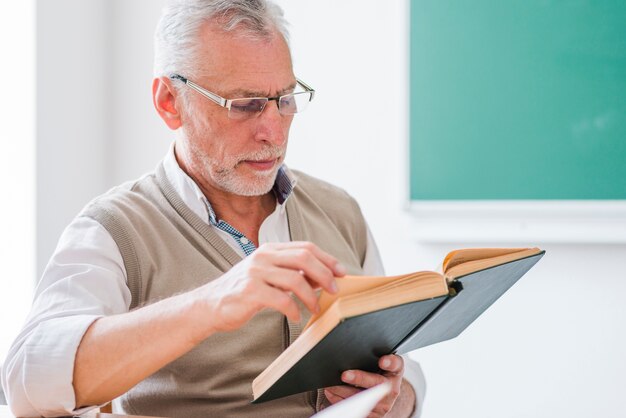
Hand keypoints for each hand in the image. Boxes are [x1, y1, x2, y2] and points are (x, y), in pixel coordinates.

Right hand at [195, 241, 344, 334]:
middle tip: (335, 290)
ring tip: (316, 308)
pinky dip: (294, 309)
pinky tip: (296, 316)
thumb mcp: (268, 277)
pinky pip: (282, 299)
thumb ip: (291, 274)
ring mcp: (256, 273)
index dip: (327, 259)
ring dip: (312, 296)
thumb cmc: (242, 293)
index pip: (306, 247)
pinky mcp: (250, 291)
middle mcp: (263, 256)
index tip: (342, 272)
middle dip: (325, 274)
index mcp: (270, 249)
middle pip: (304, 258)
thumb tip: (322, 278)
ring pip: (296, 279)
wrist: (209, 305)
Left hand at [324, 355, 406, 417]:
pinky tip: (331, 395)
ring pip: (364, 400)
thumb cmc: (377, 373)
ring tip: (331, 386)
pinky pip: (358, 411)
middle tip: (344, 375)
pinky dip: (341, 402)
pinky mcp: (375, 416)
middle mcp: (392, 388)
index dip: (390, 362)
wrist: (382, 394)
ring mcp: (385, 405)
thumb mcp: (378, 363)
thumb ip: (370, 356)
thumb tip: (349, 354)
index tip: (382, 361)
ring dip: (344, 392)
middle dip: (360, 379)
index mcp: (395, 371)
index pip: (396, 364)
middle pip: (377, 383)